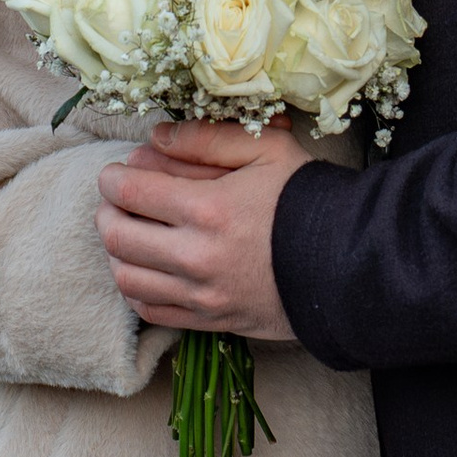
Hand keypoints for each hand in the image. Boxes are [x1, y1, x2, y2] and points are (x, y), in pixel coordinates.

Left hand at [97, 119, 306, 340]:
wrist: (349, 259)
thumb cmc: (307, 197)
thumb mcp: (266, 148)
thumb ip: (207, 138)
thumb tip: (156, 137)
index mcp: (208, 209)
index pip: (130, 191)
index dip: (113, 178)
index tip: (116, 172)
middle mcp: (196, 256)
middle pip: (118, 235)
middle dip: (107, 212)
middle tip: (116, 199)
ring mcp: (202, 294)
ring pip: (126, 277)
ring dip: (116, 252)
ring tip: (128, 232)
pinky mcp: (211, 319)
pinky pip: (150, 311)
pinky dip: (135, 289)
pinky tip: (145, 269)